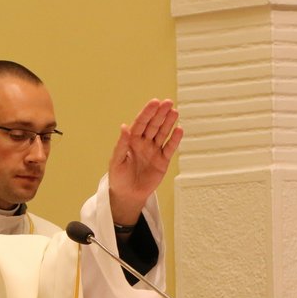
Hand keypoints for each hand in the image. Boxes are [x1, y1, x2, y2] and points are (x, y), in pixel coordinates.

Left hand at [107, 99, 183, 224]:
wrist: (128, 195)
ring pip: (163, 133)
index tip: (154, 102)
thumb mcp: (116, 161)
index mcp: (131, 141)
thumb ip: (121, 144)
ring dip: (169, 123)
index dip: (147, 113)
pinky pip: (170, 148)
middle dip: (160, 114)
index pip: (140, 124)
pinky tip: (179, 130)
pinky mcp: (163, 160)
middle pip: (153, 125)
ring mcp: (154, 151)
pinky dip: (175, 140)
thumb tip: (124, 127)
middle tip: (168, 102)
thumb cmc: (118, 178)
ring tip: (174, 111)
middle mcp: (144, 143)